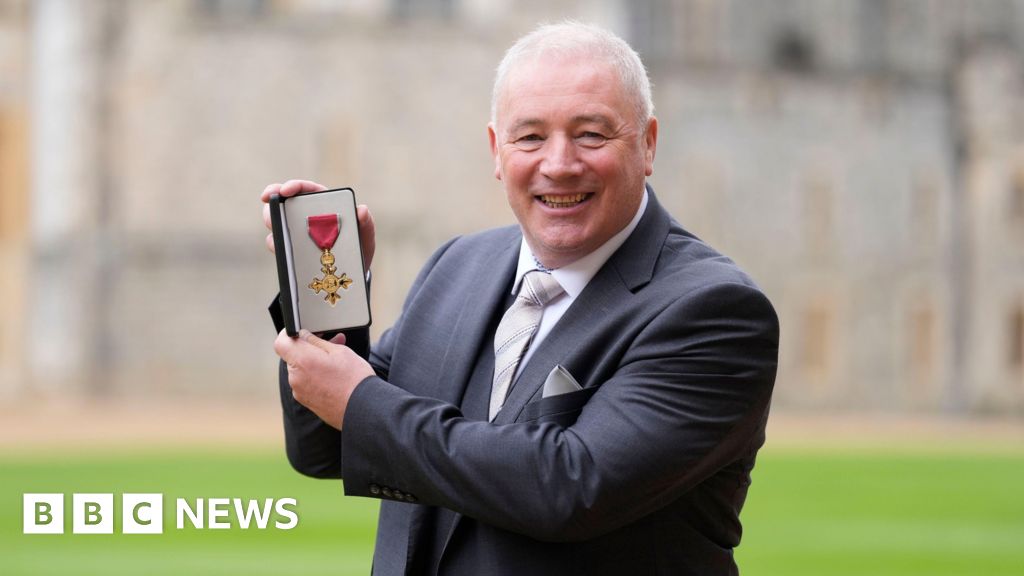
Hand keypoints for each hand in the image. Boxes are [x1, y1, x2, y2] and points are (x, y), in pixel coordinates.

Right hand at [261, 179, 375, 269]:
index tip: (283, 191)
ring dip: (272, 223)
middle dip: (274, 205)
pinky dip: (275, 244)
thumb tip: (362, 210)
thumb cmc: (358, 250)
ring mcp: (296, 230)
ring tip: (277, 233)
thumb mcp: (366, 238)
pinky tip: (280, 248)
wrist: (349, 275)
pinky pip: (276, 241)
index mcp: (325, 204)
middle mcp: (307, 214)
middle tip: (272, 216)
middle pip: (284, 202)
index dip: (293, 186)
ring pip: (275, 220)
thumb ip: (367, 224)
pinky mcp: (290, 246)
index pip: (306, 189)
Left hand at [273, 329, 374, 429]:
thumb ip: (316, 341)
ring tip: (336, 363)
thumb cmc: (354, 379)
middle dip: (309, 348)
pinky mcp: (306, 402)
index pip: (281, 343)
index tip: (300, 333)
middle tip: (330, 344)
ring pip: (300, 370)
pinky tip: (333, 377)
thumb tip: (304, 335)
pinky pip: (305, 383)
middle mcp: (296, 377)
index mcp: (302, 361)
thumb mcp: (339, 351)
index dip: (289, 335)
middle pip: (293, 356)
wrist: (363, 408)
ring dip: (314, 363)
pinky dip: (315, 377)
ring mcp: (299, 392)